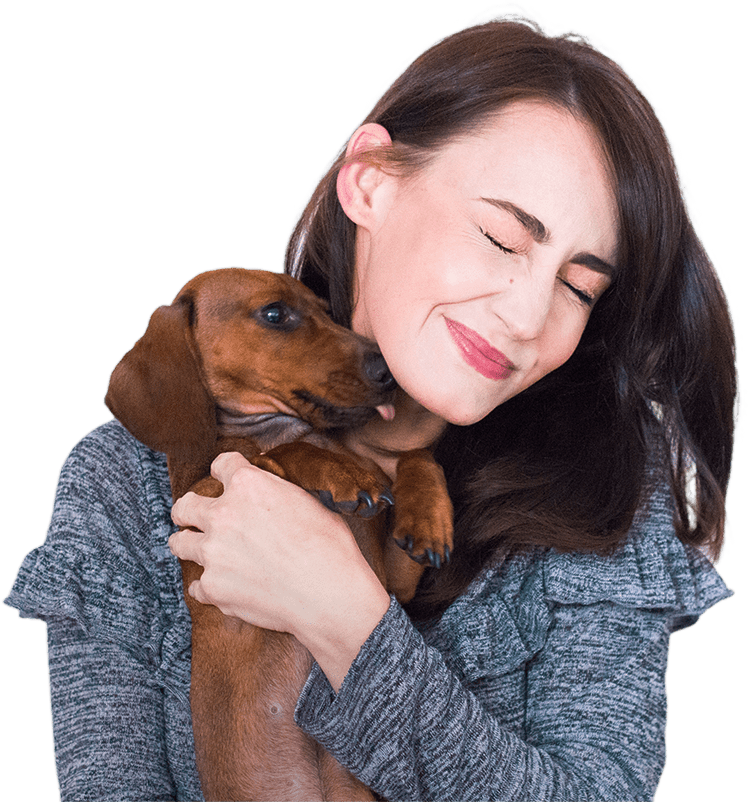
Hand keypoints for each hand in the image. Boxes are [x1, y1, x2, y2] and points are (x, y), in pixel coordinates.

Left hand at [168, 452, 389, 688]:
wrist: (329, 595)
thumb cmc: (329, 547)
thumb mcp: (307, 502)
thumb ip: (276, 493)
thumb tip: (268, 492)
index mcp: (248, 486)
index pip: (221, 464)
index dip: (225, 469)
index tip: (225, 476)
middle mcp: (223, 515)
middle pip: (185, 506)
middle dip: (190, 509)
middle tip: (196, 516)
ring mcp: (213, 553)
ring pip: (179, 543)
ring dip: (191, 544)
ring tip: (206, 551)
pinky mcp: (213, 587)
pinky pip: (196, 585)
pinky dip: (208, 585)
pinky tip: (225, 585)